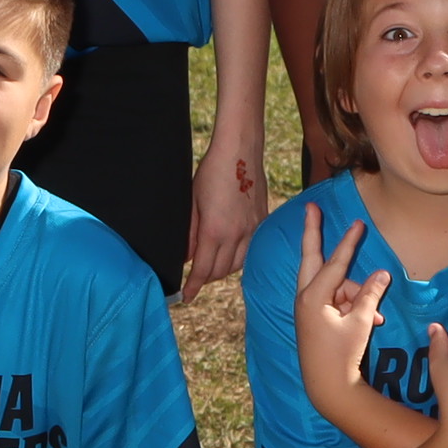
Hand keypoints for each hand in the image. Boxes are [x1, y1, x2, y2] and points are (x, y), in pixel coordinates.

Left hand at [178, 138, 264, 301]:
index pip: (202, 270)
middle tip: (194, 279)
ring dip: (221, 270)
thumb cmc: (210, 172)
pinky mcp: (262, 222)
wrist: (239, 151)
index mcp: (214, 231)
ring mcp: (252, 229)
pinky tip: (228, 253)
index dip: (193, 286)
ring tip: (209, 267)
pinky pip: (249, 250)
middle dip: (205, 279)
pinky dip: (237, 258)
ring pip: (236, 265)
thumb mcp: (191, 203)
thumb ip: (188, 233)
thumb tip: (185, 257)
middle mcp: (236, 235)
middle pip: (219, 272)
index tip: (186, 296)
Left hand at [286, 203, 393, 430]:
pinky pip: (336, 300)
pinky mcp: (313, 316)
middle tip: (311, 207)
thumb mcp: (361, 323)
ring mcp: (307, 307)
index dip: (349, 243)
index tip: (359, 222)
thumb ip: (370, 295)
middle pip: (313, 258)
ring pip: (335, 286)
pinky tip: (374, 323)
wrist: (328, 387)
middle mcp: (305, 298)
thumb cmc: (342, 355)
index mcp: (313, 297)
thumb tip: (381, 273)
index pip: (334, 262)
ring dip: (357, 295)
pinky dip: (353, 306)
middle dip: (314, 232)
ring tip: (376, 320)